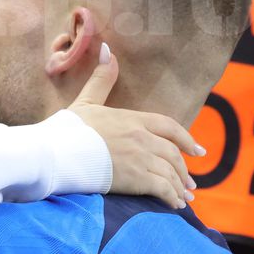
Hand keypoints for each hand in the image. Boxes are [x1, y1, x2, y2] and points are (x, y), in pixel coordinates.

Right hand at [68, 43, 203, 208]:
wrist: (55, 153)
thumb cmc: (67, 128)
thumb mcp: (87, 100)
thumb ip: (102, 79)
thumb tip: (108, 49)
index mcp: (132, 118)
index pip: (169, 127)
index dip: (186, 139)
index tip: (198, 150)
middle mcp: (142, 137)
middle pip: (173, 153)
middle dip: (184, 169)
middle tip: (190, 181)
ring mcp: (141, 158)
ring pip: (171, 172)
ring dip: (180, 186)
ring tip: (184, 197)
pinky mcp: (136, 179)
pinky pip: (163, 189)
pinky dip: (172, 197)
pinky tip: (175, 204)